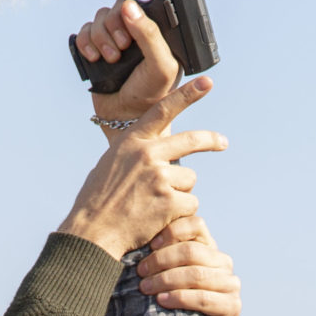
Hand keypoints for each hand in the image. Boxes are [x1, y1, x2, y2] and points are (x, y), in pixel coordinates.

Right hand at [57, 77, 224, 260]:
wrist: (91, 232)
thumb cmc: (97, 202)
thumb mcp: (109, 165)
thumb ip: (134, 154)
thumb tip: (155, 153)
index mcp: (131, 141)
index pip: (163, 110)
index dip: (187, 94)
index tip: (206, 82)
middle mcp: (147, 154)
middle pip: (191, 141)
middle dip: (211, 141)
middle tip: (223, 142)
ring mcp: (159, 177)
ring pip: (189, 180)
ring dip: (180, 194)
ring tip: (154, 207)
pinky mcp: (169, 201)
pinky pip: (190, 203)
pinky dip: (180, 214)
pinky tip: (159, 219)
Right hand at [72, 0, 179, 124]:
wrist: (126, 118)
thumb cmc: (151, 94)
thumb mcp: (161, 65)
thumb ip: (150, 34)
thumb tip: (129, 7)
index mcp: (154, 31)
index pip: (138, 5)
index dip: (130, 14)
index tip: (130, 36)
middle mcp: (133, 31)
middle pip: (115, 8)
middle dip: (113, 28)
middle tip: (121, 49)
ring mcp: (113, 39)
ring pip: (98, 18)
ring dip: (100, 38)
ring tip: (111, 59)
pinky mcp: (96, 48)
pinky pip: (84, 31)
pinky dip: (86, 43)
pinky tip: (95, 58)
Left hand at [134, 215, 240, 315]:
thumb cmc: (181, 301)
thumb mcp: (173, 274)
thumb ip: (165, 255)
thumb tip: (135, 238)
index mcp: (210, 248)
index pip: (196, 225)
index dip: (172, 231)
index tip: (149, 245)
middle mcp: (223, 262)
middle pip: (192, 251)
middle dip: (161, 260)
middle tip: (140, 272)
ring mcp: (230, 284)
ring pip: (196, 274)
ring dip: (166, 280)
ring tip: (145, 288)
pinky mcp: (232, 306)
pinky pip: (203, 298)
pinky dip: (179, 298)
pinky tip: (161, 300)